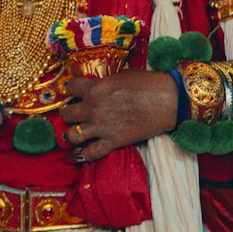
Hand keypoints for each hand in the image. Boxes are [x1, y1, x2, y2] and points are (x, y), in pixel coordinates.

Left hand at [61, 71, 177, 162]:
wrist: (166, 101)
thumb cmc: (147, 83)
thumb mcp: (121, 76)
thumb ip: (105, 83)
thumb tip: (99, 87)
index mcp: (95, 88)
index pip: (71, 87)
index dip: (72, 90)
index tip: (74, 92)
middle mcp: (93, 108)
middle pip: (66, 114)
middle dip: (68, 114)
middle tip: (73, 115)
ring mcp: (101, 127)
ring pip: (71, 136)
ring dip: (70, 135)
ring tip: (74, 134)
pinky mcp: (112, 142)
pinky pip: (90, 154)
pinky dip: (82, 156)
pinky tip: (79, 155)